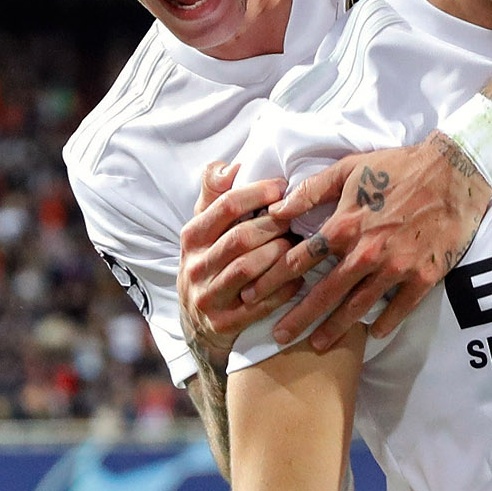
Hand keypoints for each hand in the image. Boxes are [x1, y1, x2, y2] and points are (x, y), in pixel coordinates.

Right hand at [180, 162, 302, 355]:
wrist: (197, 324)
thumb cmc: (210, 264)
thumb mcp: (204, 230)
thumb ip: (214, 196)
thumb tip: (229, 166)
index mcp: (191, 237)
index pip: (224, 207)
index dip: (256, 193)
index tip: (282, 186)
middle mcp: (195, 266)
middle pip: (240, 238)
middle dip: (273, 225)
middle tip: (299, 217)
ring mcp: (208, 296)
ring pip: (247, 269)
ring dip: (278, 255)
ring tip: (300, 245)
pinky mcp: (224, 323)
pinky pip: (259, 304)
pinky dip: (283, 289)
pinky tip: (300, 278)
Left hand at [261, 137, 491, 351]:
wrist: (454, 171)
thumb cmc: (398, 166)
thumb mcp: (348, 168)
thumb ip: (311, 191)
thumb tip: (276, 209)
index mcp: (344, 226)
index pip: (298, 261)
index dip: (271, 280)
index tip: (253, 295)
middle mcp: (366, 252)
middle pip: (324, 293)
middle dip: (298, 318)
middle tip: (278, 337)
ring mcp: (396, 268)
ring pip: (359, 307)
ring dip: (335, 328)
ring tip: (317, 344)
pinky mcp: (424, 276)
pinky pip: (400, 308)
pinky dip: (385, 323)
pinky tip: (373, 334)